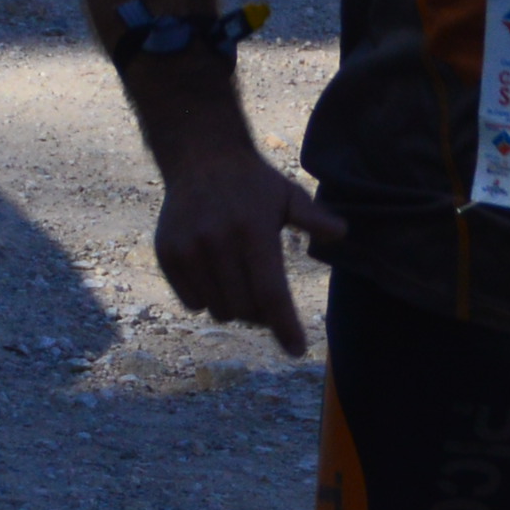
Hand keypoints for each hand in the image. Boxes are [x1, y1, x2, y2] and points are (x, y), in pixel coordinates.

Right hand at [152, 144, 347, 353]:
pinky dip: (207, 299)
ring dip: (234, 307)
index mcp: (253, 230)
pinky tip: (215, 273)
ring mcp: (189, 249)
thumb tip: (341, 234)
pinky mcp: (168, 254)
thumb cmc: (253, 183)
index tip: (297, 350)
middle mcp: (218, 241)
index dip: (285, 326)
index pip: (270, 293)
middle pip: (245, 309)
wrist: (200, 159)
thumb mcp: (287, 195)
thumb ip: (312, 218)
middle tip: (267, 298)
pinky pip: (192, 302)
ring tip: (240, 279)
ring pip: (218, 310)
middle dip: (262, 314)